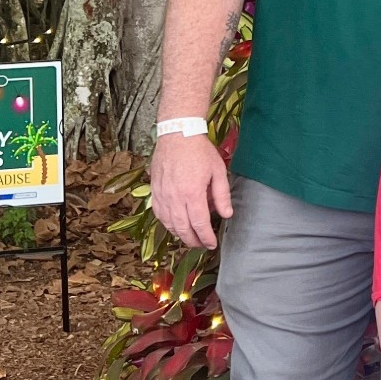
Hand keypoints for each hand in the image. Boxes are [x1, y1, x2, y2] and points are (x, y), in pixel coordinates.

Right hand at [150, 133, 232, 248]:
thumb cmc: (199, 151)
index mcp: (192, 193)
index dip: (206, 238)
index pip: (199, 224)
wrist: (177, 134)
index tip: (211, 244)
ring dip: (179, 234)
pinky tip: (174, 225)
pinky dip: (166, 223)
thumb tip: (226, 215)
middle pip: (182, 228)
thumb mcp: (218, 171)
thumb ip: (222, 195)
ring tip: (189, 238)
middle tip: (201, 245)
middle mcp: (175, 197)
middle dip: (193, 241)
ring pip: (168, 224)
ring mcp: (162, 194)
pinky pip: (158, 213)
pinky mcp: (154, 190)